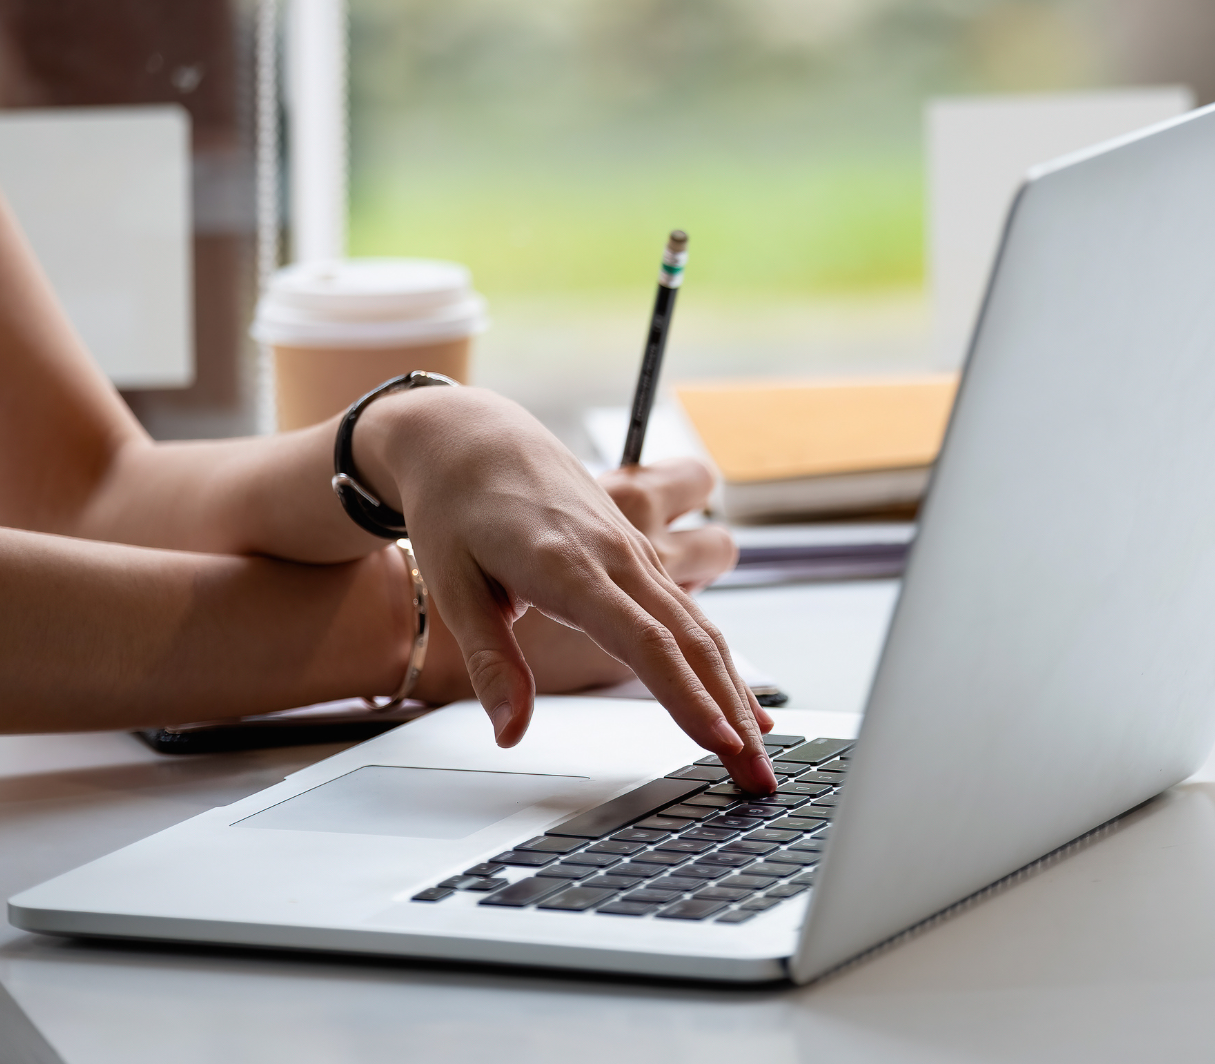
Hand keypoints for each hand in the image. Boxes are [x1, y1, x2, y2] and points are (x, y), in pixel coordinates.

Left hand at [355, 387, 776, 790]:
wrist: (471, 436)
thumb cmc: (455, 509)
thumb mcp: (453, 586)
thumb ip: (490, 662)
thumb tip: (510, 732)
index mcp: (568, 566)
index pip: (643, 641)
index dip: (686, 696)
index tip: (719, 741)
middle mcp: (617, 556)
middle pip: (693, 644)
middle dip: (733, 714)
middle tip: (759, 777)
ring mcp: (637, 552)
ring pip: (705, 629)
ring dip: (738, 690)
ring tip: (760, 751)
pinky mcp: (642, 554)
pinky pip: (695, 611)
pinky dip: (722, 661)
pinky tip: (742, 702)